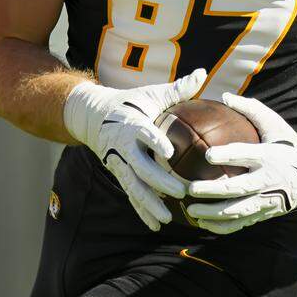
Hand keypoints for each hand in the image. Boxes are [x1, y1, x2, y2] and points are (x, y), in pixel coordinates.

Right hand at [64, 68, 207, 230]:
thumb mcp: (151, 93)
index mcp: (132, 123)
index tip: (169, 153)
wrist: (94, 115)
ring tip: (167, 218)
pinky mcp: (118, 173)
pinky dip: (142, 210)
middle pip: (140, 166)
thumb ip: (177, 88)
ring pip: (134, 186)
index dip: (154, 141)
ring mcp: (118, 162)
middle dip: (159, 181)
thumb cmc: (131, 102)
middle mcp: (122, 145)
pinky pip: (130, 194)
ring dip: (150, 203)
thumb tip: (202, 72)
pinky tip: (156, 225)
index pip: (143, 133)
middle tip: (181, 191)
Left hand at [186, 93, 296, 234]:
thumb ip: (250, 108)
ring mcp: (268, 200)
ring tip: (190, 210)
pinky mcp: (266, 213)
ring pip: (238, 210)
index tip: (207, 154)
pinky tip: (202, 223)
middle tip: (189, 188)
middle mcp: (269, 179)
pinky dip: (222, 226)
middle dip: (212, 190)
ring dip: (213, 213)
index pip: (246, 155)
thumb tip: (224, 95)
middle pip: (237, 188)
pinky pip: (242, 223)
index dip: (227, 155)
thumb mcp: (274, 122)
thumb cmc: (288, 142)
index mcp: (269, 155)